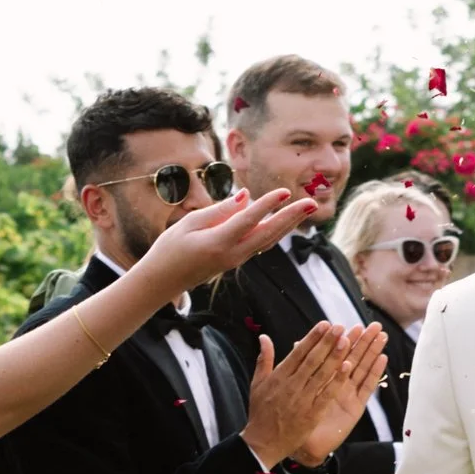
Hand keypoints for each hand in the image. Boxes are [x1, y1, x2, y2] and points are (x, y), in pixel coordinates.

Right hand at [139, 183, 309, 298]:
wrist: (162, 282)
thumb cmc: (169, 249)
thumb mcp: (188, 224)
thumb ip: (219, 211)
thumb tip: (246, 196)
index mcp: (218, 243)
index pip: (248, 221)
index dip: (267, 205)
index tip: (285, 191)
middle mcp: (232, 254)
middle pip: (268, 233)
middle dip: (292, 217)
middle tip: (313, 202)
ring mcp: (236, 260)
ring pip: (269, 240)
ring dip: (289, 224)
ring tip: (307, 208)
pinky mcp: (236, 261)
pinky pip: (260, 244)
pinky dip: (275, 231)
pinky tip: (287, 220)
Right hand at [242, 321, 388, 469]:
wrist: (263, 442)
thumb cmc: (260, 412)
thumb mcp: (257, 383)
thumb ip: (264, 359)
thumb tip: (264, 337)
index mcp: (279, 376)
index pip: (299, 352)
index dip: (313, 337)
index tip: (325, 324)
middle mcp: (291, 385)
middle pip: (313, 360)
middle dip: (327, 342)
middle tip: (340, 327)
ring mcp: (303, 399)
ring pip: (322, 374)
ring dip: (335, 356)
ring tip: (347, 340)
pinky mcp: (312, 413)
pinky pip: (327, 394)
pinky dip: (338, 381)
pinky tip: (348, 368)